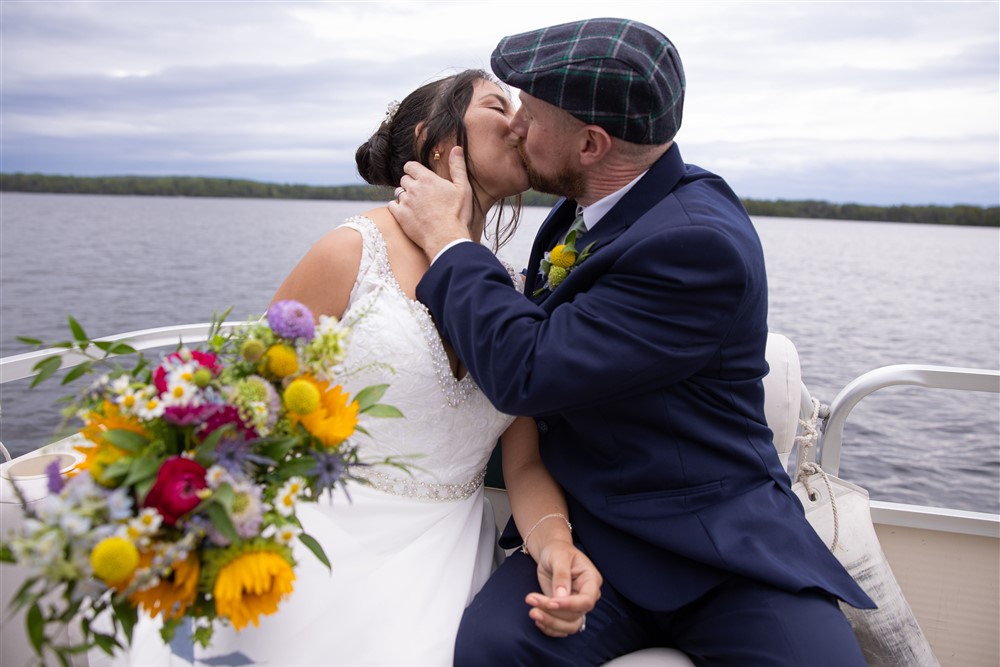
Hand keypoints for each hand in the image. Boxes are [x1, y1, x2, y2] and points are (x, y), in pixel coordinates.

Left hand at [387, 146, 473, 260]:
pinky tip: (407, 212)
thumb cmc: (457, 214)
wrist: (446, 238)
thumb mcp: (463, 188)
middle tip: (419, 193)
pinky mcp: (399, 215)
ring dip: (404, 196)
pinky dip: (397, 207)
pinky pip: (392, 205)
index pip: (410, 166)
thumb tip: (456, 148)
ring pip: (398, 192)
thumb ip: (458, 167)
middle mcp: (413, 188)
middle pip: (404, 179)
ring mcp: (405, 202)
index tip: (417, 176)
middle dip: (410, 183)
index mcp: (427, 179)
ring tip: (415, 204)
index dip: (413, 170)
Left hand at [525, 541, 602, 637]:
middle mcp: (586, 596)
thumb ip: (561, 575)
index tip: (550, 602)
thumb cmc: (557, 551)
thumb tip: (561, 596)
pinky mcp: (565, 612)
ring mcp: (576, 606)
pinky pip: (561, 628)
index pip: (586, 601)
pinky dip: (549, 628)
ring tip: (532, 612)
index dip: (569, 605)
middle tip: (531, 600)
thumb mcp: (559, 557)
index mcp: (591, 580)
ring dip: (550, 622)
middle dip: (552, 612)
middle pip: (576, 615)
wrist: (550, 553)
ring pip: (569, 626)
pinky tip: (537, 619)